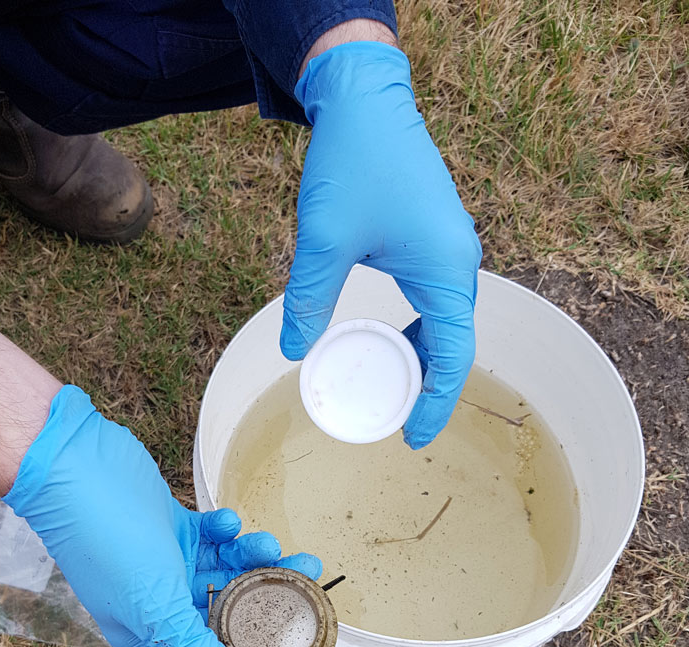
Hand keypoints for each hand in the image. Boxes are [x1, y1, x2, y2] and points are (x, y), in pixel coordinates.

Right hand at [2, 385, 320, 646]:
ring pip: (225, 566)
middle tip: (307, 570)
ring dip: (249, 553)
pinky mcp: (171, 524)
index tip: (296, 618)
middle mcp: (159, 600)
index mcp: (149, 631)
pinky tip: (228, 520)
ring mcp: (166, 560)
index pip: (214, 646)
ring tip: (268, 542)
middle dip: (267, 586)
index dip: (256, 635)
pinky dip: (225, 528)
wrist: (75, 468)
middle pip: (228, 601)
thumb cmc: (110, 543)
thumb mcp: (157, 608)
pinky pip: (211, 534)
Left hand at [282, 42, 481, 448]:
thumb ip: (309, 299)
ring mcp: (448, 250)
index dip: (436, 404)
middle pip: (453, 344)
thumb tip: (294, 350)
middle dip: (427, 386)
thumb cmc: (354, 163)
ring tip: (390, 386)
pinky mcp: (431, 240)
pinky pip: (431, 298)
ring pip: (443, 322)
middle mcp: (458, 264)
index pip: (453, 357)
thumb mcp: (323, 240)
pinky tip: (390, 336)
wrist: (365, 102)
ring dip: (421, 357)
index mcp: (448, 270)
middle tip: (395, 419)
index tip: (412, 438)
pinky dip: (415, 327)